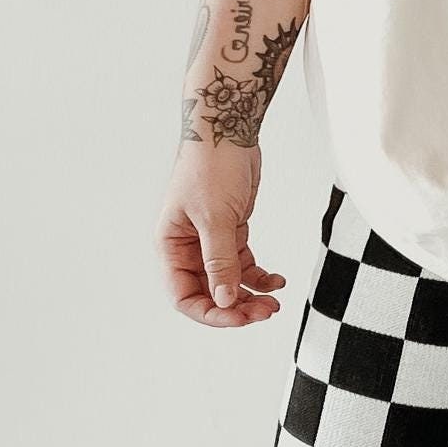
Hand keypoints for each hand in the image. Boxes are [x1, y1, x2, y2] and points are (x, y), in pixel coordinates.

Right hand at [158, 137, 286, 327]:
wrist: (228, 128)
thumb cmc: (210, 165)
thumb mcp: (214, 217)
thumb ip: (220, 261)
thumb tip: (226, 301)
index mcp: (171, 245)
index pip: (184, 296)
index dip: (211, 313)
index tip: (240, 317)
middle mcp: (187, 247)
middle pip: (209, 293)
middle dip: (236, 307)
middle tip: (265, 312)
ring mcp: (210, 240)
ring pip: (228, 281)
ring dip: (250, 294)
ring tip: (274, 301)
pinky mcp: (230, 230)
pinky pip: (243, 263)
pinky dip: (259, 275)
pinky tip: (276, 280)